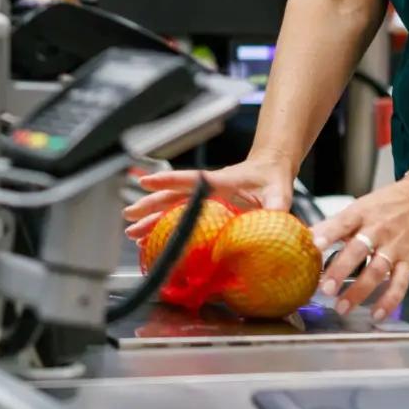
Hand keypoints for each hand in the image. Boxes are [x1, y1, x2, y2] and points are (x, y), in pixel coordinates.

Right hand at [123, 156, 292, 242]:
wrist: (269, 169)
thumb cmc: (272, 178)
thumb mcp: (279, 193)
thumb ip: (277, 208)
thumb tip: (276, 222)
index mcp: (222, 182)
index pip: (191, 181)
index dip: (168, 181)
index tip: (145, 182)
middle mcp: (207, 189)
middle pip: (172, 196)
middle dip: (149, 206)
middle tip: (128, 217)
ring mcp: (204, 198)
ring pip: (171, 207)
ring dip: (151, 219)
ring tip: (132, 233)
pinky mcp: (205, 207)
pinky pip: (180, 215)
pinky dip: (164, 226)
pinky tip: (151, 239)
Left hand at [311, 176, 408, 321]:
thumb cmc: (385, 206)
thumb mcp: (359, 207)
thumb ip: (334, 225)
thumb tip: (304, 237)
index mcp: (361, 214)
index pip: (342, 223)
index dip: (328, 233)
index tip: (313, 245)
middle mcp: (378, 230)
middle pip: (358, 250)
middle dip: (340, 270)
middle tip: (324, 288)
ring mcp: (394, 247)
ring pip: (377, 271)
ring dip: (359, 291)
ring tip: (341, 307)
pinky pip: (400, 283)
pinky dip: (389, 301)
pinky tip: (376, 314)